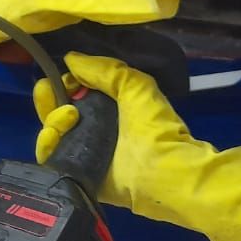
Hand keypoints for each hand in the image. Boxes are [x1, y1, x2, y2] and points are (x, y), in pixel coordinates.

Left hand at [35, 52, 240, 240]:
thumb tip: (74, 59)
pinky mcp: (130, 179)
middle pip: (63, 138)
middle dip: (64, 111)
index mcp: (75, 162)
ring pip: (84, 143)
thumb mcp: (132, 94)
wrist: (193, 182)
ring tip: (95, 95)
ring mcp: (107, 181)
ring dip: (86, 118)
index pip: (47, 136)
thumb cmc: (154, 143)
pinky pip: (104, 149)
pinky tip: (114, 110)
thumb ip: (103, 72)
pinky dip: (104, 128)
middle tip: (78, 91)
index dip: (51, 109)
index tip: (68, 96)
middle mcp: (86, 176)